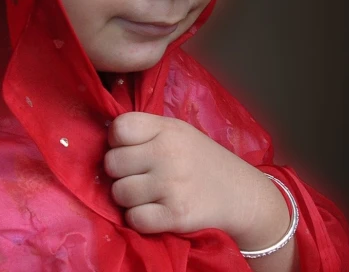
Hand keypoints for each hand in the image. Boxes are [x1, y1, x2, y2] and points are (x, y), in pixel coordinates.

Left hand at [104, 112, 278, 239]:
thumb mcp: (179, 133)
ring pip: (119, 193)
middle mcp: (167, 153)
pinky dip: (140, 219)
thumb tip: (106, 141)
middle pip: (112, 163)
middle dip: (120, 173)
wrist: (242, 195)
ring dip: (129, 198)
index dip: (117, 142)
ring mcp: (170, 184)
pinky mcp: (175, 215)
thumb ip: (147, 132)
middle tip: (138, 176)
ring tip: (148, 194)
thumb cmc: (203, 161)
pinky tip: (154, 211)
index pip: (119, 128)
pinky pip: (134, 219)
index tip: (130, 150)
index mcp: (167, 129)